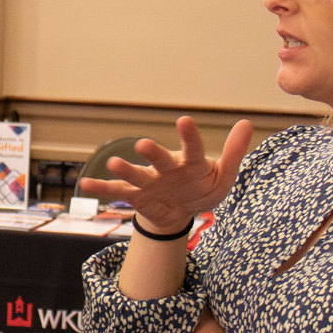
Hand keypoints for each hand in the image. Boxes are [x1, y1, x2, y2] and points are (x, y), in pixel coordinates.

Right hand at [79, 116, 254, 233]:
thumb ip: (234, 153)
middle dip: (152, 152)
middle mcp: (167, 167)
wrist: (181, 211)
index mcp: (190, 162)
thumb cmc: (202, 188)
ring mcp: (149, 180)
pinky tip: (85, 183)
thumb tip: (246, 123)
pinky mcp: (136, 194)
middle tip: (144, 145)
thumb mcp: (223, 176)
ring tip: (113, 163)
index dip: (188, 136)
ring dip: (125, 169)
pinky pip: (117, 191)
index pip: (192, 147)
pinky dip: (101, 187)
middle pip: (160, 159)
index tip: (184, 121)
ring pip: (136, 174)